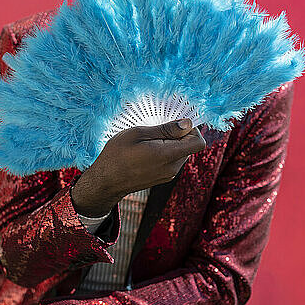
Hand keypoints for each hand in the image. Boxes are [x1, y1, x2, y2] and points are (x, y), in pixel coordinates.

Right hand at [72, 118, 205, 216]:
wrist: (106, 182)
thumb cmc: (117, 154)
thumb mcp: (138, 133)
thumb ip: (166, 129)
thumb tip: (187, 123)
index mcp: (168, 155)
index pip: (198, 142)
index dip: (192, 129)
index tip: (176, 122)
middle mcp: (172, 168)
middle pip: (190, 146)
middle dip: (180, 134)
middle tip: (157, 129)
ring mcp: (169, 175)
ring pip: (182, 152)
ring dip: (172, 143)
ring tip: (150, 140)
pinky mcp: (163, 178)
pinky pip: (173, 160)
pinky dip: (167, 151)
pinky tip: (148, 149)